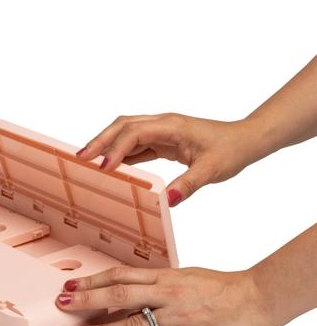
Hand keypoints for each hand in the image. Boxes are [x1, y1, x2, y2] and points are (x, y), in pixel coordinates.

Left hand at [55, 266, 272, 325]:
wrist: (253, 298)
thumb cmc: (219, 285)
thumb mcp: (185, 275)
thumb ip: (159, 282)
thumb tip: (133, 287)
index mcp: (165, 276)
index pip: (122, 275)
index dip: (94, 280)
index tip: (73, 284)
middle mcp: (166, 293)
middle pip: (119, 294)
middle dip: (88, 298)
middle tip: (63, 301)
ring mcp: (175, 315)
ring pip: (131, 320)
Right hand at [76, 114, 260, 205]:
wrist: (245, 140)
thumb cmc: (231, 149)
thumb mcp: (212, 169)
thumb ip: (188, 184)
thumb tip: (166, 201)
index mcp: (172, 126)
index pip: (135, 133)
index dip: (116, 149)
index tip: (104, 167)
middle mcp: (163, 124)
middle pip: (122, 126)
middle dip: (100, 140)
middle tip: (80, 157)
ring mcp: (161, 132)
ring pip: (126, 134)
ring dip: (106, 145)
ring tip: (88, 161)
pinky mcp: (162, 142)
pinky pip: (136, 145)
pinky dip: (121, 154)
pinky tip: (112, 166)